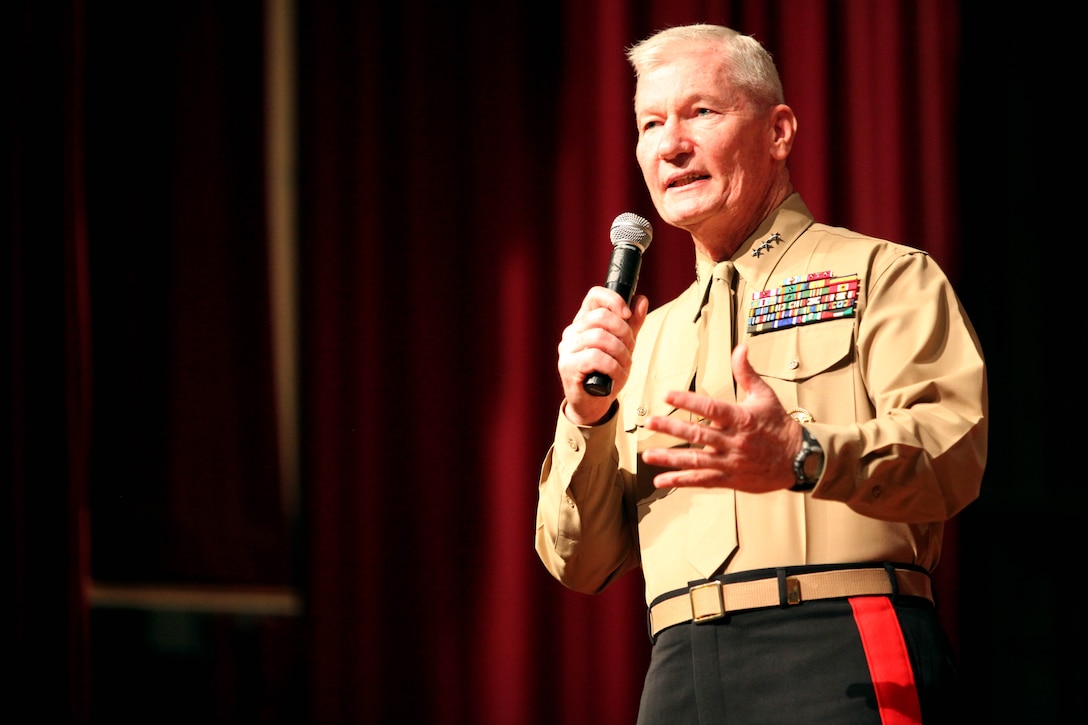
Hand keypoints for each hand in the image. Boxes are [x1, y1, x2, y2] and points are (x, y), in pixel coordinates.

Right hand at [557, 287, 648, 424]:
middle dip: (624, 333)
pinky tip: (616, 375)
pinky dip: (613, 367)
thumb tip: (641, 300)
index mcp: (584, 321)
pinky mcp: (567, 366)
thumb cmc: (607, 373)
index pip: (594, 295)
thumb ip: (632, 324)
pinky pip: (596, 357)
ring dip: (621, 353)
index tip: (627, 315)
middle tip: (630, 349)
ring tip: (624, 365)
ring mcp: (567, 348)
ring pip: (600, 337)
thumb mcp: (624, 346)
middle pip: (602, 316)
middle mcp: (572, 331)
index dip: (614, 300)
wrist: (593, 403)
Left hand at [640, 344, 802, 491]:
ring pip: (696, 460)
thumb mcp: (764, 395)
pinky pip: (702, 480)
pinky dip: (681, 480)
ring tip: (648, 455)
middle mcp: (733, 441)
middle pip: (698, 434)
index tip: (667, 395)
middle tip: (650, 422)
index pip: (710, 408)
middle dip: (671, 428)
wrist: (798, 458)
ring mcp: (730, 462)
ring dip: (670, 458)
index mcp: (740, 419)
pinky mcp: (730, 479)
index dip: (688, 401)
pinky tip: (661, 480)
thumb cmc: (778, 425)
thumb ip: (746, 373)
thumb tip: (740, 348)